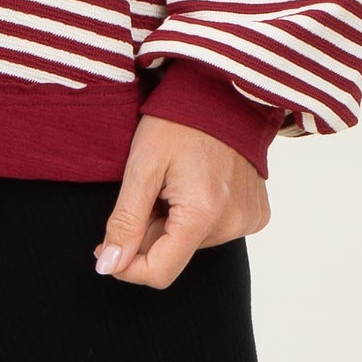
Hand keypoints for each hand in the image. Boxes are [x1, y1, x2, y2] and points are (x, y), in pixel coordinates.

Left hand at [92, 114, 270, 287]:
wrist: (222, 88)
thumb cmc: (176, 120)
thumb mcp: (141, 164)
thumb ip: (125, 220)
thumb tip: (108, 267)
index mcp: (203, 214)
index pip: (159, 273)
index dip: (126, 266)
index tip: (104, 247)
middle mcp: (232, 224)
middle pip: (174, 254)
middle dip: (149, 232)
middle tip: (144, 190)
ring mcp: (248, 220)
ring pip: (192, 242)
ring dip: (172, 222)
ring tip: (171, 180)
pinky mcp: (257, 213)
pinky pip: (216, 229)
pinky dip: (197, 215)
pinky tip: (194, 181)